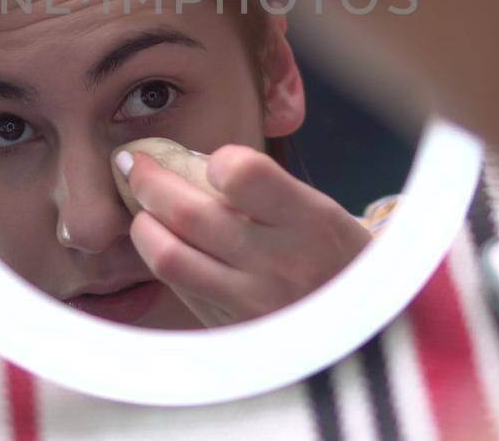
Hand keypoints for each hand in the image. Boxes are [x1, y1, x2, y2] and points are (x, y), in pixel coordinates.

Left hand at [115, 144, 372, 326]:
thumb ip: (262, 189)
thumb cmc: (333, 258)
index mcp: (309, 222)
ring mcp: (251, 304)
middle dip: (149, 180)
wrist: (363, 336)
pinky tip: (163, 242)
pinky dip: (163, 258)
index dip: (220, 161)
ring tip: (142, 208)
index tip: (213, 161)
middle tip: (135, 164)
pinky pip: (179, 288)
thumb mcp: (319, 212)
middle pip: (189, 213)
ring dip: (144, 224)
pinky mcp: (230, 332)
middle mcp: (279, 264)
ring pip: (169, 256)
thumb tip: (190, 164)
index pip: (245, 175)